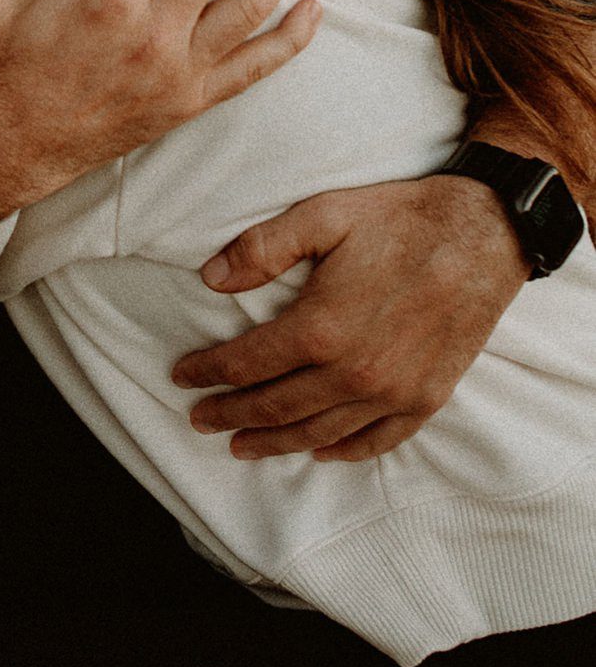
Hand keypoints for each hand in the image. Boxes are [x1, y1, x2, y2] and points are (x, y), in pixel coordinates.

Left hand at [172, 175, 526, 460]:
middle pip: (276, 406)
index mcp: (321, 328)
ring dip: (276, 442)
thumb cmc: (399, 220)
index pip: (246, 363)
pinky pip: (379, 439)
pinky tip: (319, 451)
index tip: (180, 377)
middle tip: (199, 420)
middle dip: (230, 414)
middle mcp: (355, 372)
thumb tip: (210, 279)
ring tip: (242, 446)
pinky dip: (343, 450)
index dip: (207, 372)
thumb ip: (262, 248)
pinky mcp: (428, 398)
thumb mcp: (322, 215)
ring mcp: (395, 392)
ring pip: (320, 432)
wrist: (486, 235)